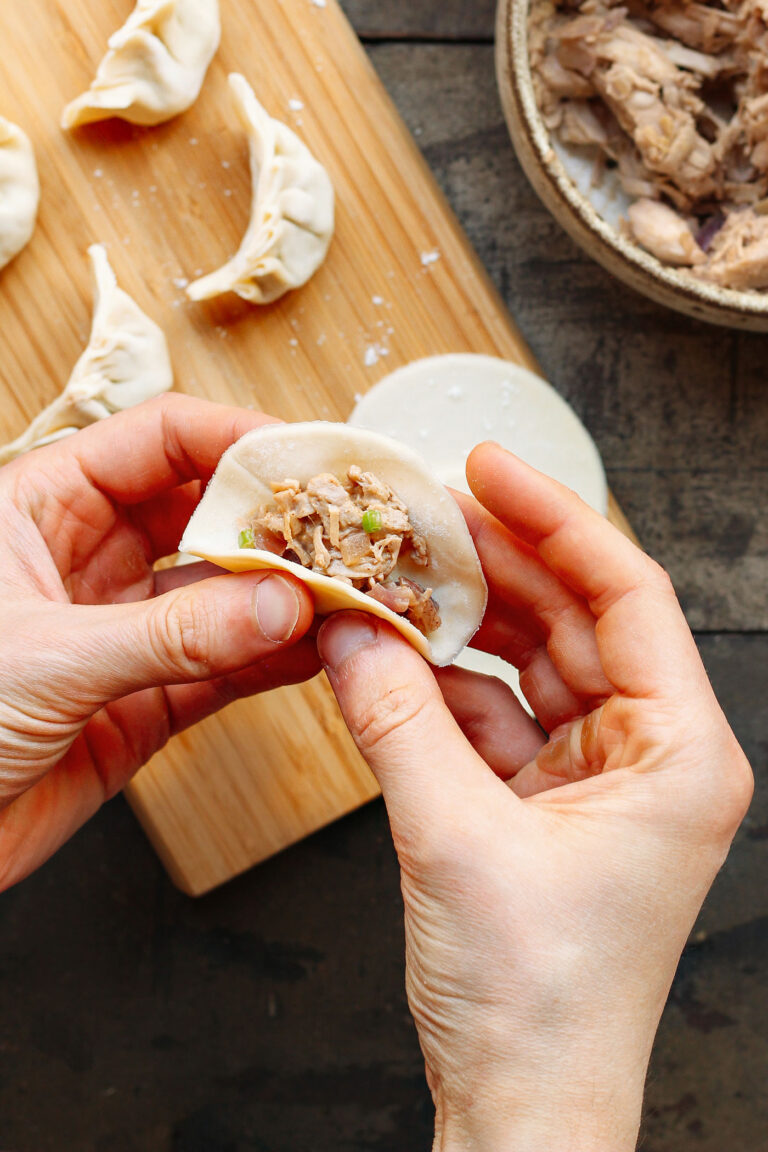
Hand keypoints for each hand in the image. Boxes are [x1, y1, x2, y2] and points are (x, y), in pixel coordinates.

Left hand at [0, 395, 317, 889]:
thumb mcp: (48, 658)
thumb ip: (173, 634)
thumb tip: (280, 605)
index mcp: (40, 509)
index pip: (158, 441)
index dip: (236, 439)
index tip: (306, 458)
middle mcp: (87, 559)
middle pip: (205, 513)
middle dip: (277, 523)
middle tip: (344, 533)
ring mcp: (121, 629)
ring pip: (224, 593)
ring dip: (287, 596)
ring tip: (349, 594)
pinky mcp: (143, 699)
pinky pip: (224, 666)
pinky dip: (273, 660)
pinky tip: (319, 650)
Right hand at [317, 443, 751, 1151]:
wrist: (522, 1105)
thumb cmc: (540, 1001)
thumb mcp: (457, 839)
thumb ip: (395, 720)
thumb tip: (346, 632)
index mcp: (680, 753)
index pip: (625, 595)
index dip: (556, 519)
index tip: (490, 468)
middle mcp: (648, 754)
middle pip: (570, 618)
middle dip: (495, 562)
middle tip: (423, 511)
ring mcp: (592, 776)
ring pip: (525, 662)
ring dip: (459, 622)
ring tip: (395, 572)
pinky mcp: (540, 801)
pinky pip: (488, 714)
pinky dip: (437, 685)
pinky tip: (388, 654)